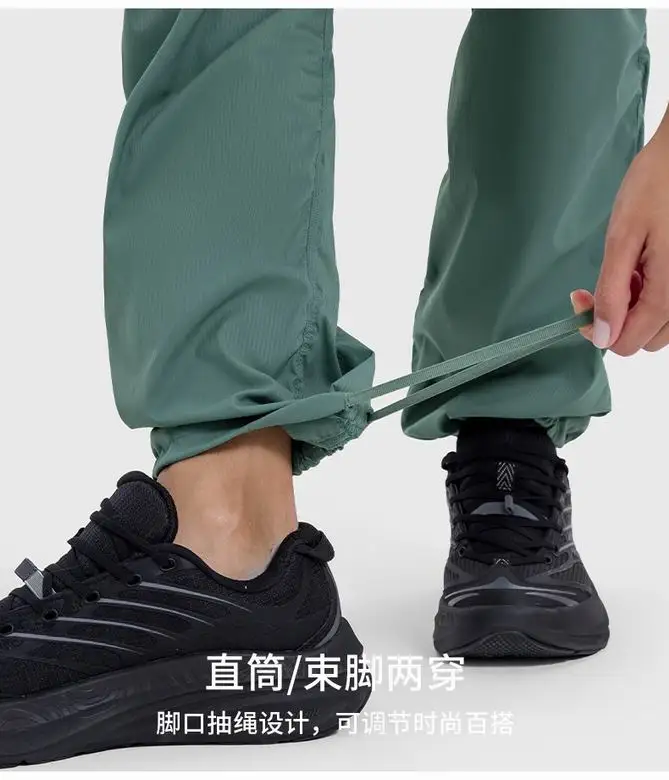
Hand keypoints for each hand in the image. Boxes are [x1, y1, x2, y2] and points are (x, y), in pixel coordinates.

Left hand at [571, 105, 668, 354]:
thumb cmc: (656, 184)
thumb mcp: (622, 238)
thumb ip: (611, 292)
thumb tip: (601, 336)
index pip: (627, 343)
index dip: (596, 327)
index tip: (581, 296)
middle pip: (645, 338)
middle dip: (618, 319)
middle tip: (605, 280)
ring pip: (661, 325)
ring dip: (637, 308)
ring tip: (631, 267)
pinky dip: (654, 294)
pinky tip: (647, 264)